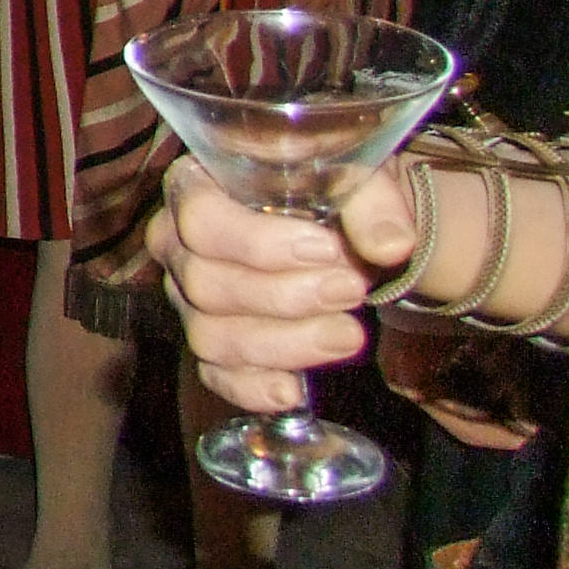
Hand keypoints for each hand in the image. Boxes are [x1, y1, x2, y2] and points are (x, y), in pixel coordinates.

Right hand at [147, 151, 405, 414]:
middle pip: (205, 285)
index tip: (329, 250)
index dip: (260, 244)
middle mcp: (176, 245)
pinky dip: (254, 388)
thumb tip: (391, 246)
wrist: (337, 230)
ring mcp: (187, 299)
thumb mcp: (354, 178)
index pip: (201, 220)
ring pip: (211, 337)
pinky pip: (216, 376)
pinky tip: (296, 389)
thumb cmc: (330, 193)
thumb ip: (372, 204)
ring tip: (349, 334)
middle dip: (285, 297)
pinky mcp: (209, 344)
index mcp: (194, 188)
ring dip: (285, 343)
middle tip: (352, 291)